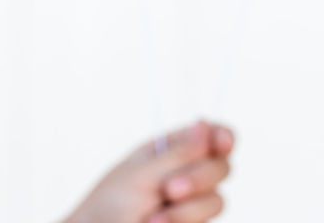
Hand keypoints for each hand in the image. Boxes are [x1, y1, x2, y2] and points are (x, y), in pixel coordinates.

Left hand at [63, 119, 234, 222]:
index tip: (223, 143)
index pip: (209, 136)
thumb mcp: (143, 175)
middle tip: (168, 190)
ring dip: (185, 211)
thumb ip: (178, 155)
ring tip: (152, 219)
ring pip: (217, 200)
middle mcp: (186, 174)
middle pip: (221, 167)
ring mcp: (193, 204)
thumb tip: (205, 123)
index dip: (222, 136)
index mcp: (169, 150)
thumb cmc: (113, 204)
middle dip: (198, 178)